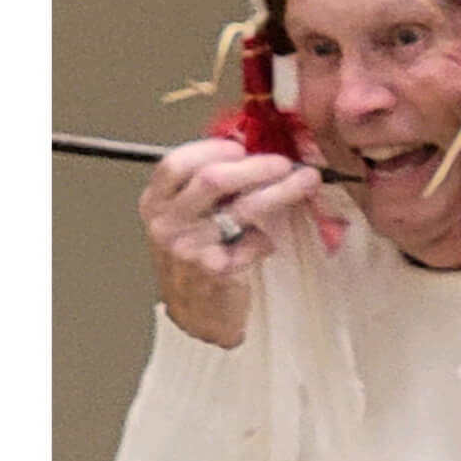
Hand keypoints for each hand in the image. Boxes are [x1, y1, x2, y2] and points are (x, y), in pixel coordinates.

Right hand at [139, 138, 321, 347]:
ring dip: (281, 191)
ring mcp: (189, 248)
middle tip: (284, 163)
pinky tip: (269, 243)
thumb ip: (208, 188)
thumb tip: (252, 153)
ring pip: (243, 208)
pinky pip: (253, 241)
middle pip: (213, 179)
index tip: (243, 147)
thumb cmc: (195, 259)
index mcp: (156, 203)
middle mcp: (167, 223)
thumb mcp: (186, 218)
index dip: (213, 149)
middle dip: (257, 166)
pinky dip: (267, 239)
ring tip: (305, 181)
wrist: (195, 313)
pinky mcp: (215, 270)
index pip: (177, 163)